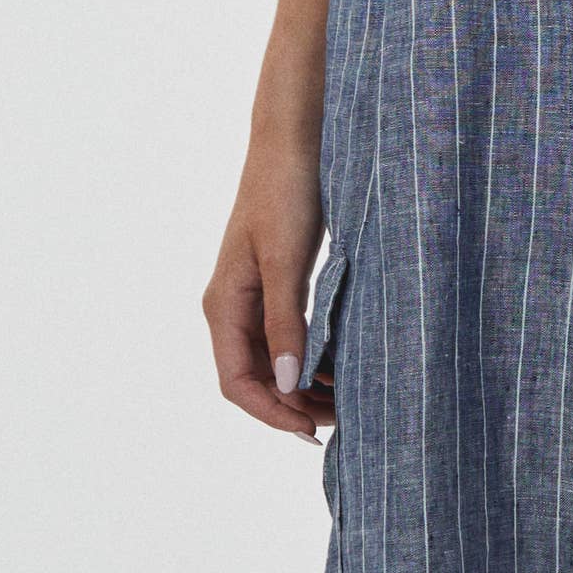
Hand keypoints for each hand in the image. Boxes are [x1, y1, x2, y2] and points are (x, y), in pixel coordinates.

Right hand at [206, 137, 332, 437]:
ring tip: (347, 400)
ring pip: (272, 364)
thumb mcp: (287, 259)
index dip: (273, 413)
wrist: (293, 142)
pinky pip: (286, 340)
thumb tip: (289, 382)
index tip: (313, 430)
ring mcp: (252, 299)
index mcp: (224, 304)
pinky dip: (311, 361)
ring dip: (304, 388)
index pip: (237, 383)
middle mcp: (232, 308)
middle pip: (254, 381)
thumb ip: (286, 322)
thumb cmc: (285, 191)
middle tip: (342, 420)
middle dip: (293, 407)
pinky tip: (342, 367)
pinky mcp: (275, 287)